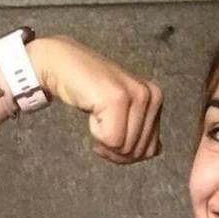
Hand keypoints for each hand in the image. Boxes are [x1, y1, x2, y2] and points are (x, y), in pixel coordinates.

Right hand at [30, 35, 162, 163]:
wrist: (62, 64)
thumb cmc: (90, 90)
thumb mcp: (123, 112)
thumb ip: (141, 130)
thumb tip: (156, 150)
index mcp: (156, 99)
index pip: (151, 150)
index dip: (125, 153)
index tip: (109, 134)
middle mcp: (151, 95)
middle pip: (136, 151)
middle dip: (114, 150)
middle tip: (99, 125)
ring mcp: (136, 95)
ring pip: (124, 147)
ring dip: (103, 139)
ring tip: (96, 114)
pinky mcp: (117, 98)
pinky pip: (111, 139)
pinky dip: (95, 132)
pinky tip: (92, 110)